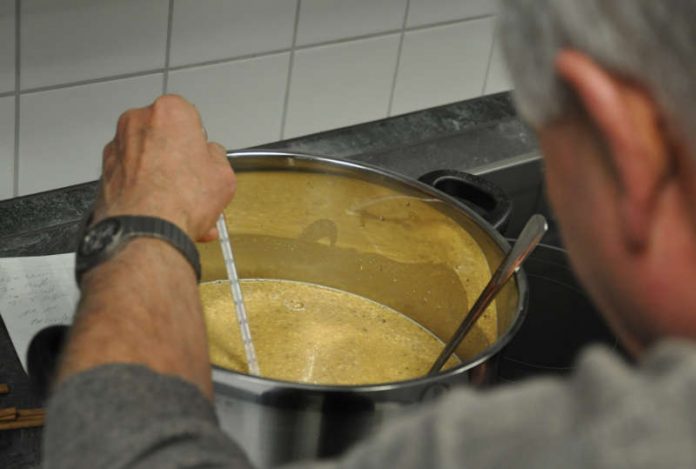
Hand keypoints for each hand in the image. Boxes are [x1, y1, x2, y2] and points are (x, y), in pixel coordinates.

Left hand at [93, 95, 234, 241]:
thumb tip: (210, 159)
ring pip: (148, 160)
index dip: (199, 143)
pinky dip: (147, 192)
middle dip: (178, 160)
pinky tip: (164, 212)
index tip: (203, 159)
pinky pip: (133, 178)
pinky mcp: (105, 171)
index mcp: (169, 111)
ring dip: (164, 179)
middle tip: (193, 183)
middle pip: (165, 138)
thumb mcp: (223, 175)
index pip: (190, 117)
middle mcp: (137, 122)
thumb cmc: (179, 200)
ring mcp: (117, 147)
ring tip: (182, 206)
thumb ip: (216, 158)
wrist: (146, 232)